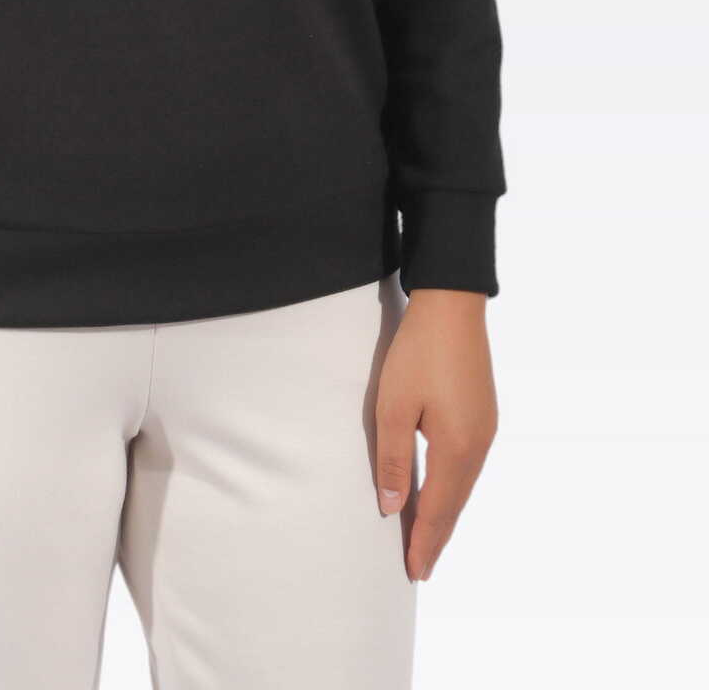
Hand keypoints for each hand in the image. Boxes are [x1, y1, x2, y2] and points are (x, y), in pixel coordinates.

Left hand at [374, 289, 498, 581]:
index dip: (424, 543)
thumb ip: (394, 460)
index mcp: (457, 449)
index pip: (438, 511)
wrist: (453, 305)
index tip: (414, 573)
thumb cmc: (418, 353)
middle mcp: (478, 446)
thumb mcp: (393, 406)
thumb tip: (393, 506)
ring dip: (445, 512)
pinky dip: (452, 488)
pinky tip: (441, 491)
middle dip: (436, 536)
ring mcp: (485, 429)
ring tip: (427, 537)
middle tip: (421, 567)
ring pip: (463, 485)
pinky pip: (466, 465)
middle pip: (456, 504)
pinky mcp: (483, 414)